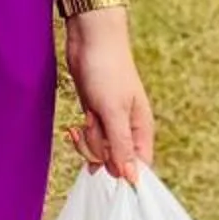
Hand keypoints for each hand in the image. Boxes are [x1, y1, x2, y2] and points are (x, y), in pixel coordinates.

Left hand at [64, 11, 155, 181]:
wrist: (90, 40)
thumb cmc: (107, 71)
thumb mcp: (113, 111)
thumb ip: (121, 146)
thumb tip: (132, 179)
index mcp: (142, 130)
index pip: (139, 167)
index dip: (123, 172)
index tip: (106, 164)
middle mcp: (128, 130)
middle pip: (114, 162)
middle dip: (98, 150)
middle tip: (94, 125)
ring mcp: (110, 123)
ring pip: (98, 151)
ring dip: (88, 140)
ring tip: (87, 117)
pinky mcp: (94, 116)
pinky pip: (88, 139)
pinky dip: (80, 134)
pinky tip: (76, 124)